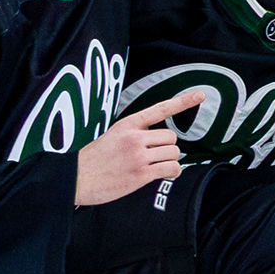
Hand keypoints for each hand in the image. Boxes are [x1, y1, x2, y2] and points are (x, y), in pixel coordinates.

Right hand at [75, 87, 211, 205]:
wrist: (74, 179)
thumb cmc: (93, 161)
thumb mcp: (111, 137)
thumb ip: (134, 134)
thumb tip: (157, 141)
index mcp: (127, 125)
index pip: (159, 109)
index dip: (182, 102)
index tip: (200, 94)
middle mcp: (134, 137)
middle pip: (171, 138)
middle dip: (166, 148)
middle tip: (152, 158)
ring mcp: (138, 155)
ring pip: (174, 153)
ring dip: (169, 161)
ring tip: (154, 167)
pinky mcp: (141, 173)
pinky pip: (172, 169)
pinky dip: (172, 172)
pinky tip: (163, 174)